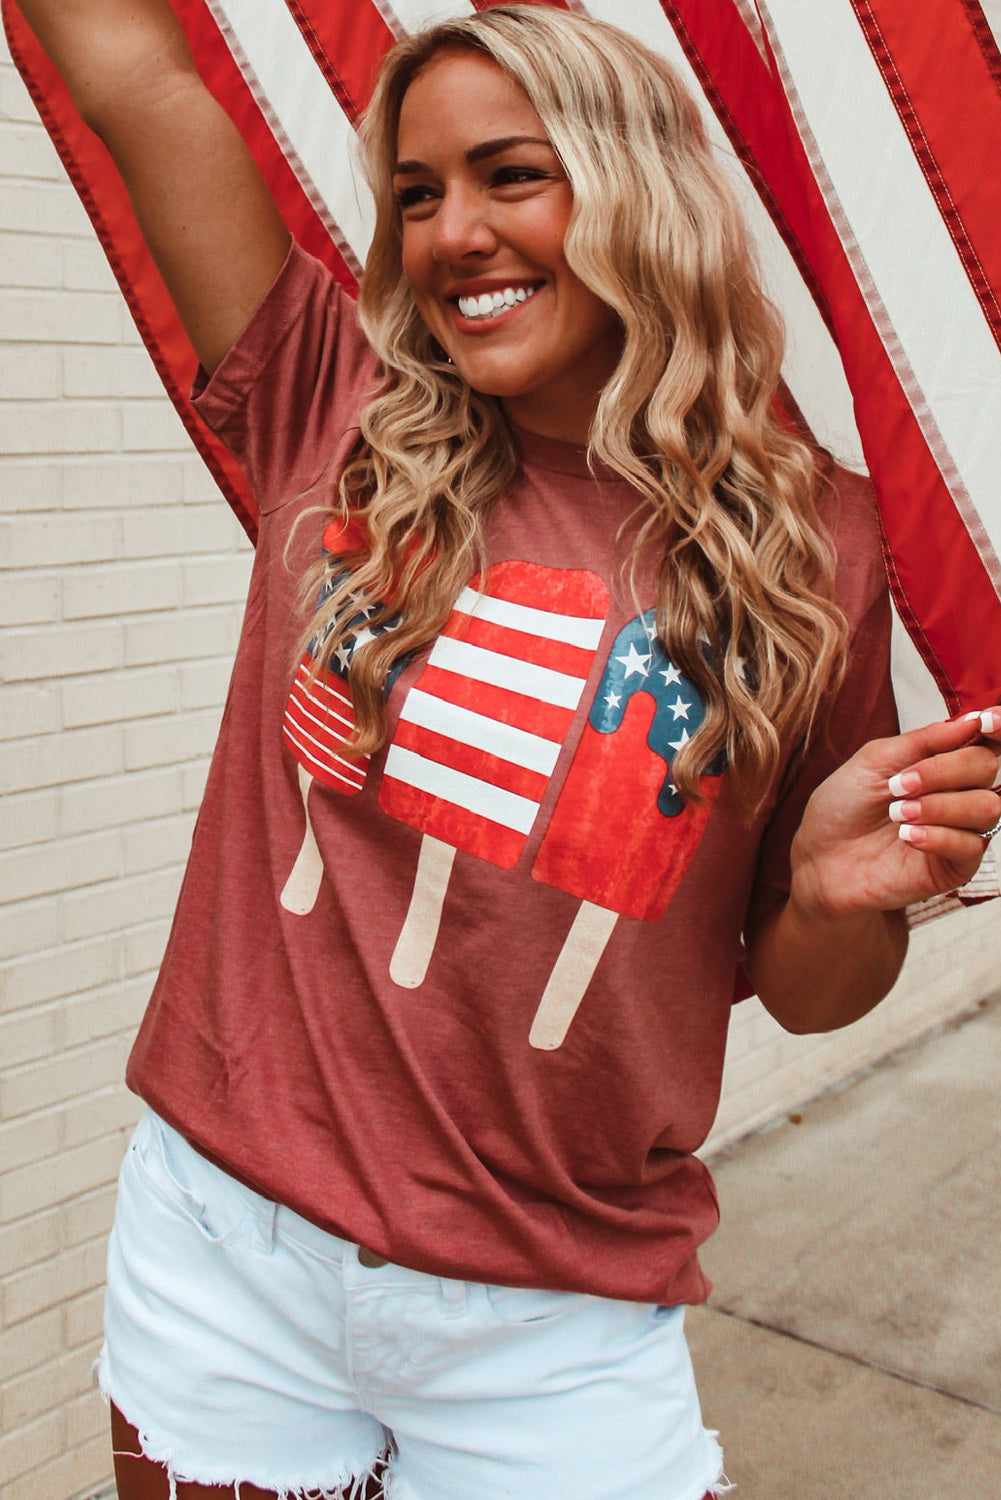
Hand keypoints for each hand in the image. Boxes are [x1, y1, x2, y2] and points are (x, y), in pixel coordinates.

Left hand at [789, 708, 1000, 920]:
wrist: (818, 859)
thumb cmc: (844, 807)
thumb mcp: (874, 761)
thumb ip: (923, 740)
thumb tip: (970, 721)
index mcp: (942, 762)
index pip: (987, 741)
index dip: (995, 726)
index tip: (982, 722)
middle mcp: (959, 793)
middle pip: (986, 767)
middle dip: (943, 770)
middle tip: (898, 785)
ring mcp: (959, 830)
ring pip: (986, 807)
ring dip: (938, 806)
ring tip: (897, 813)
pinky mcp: (954, 867)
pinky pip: (971, 846)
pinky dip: (938, 836)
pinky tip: (907, 837)